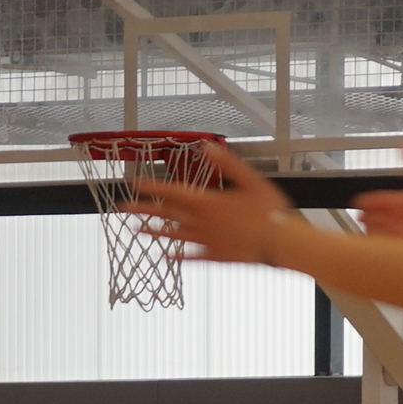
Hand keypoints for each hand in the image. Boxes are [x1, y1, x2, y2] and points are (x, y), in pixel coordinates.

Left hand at [129, 140, 294, 263]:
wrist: (281, 243)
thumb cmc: (269, 210)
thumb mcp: (251, 180)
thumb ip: (227, 163)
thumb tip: (207, 147)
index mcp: (208, 202)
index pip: (172, 192)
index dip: (152, 187)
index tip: (134, 184)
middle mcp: (202, 223)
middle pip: (167, 215)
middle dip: (143, 210)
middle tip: (121, 209)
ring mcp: (207, 242)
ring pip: (174, 236)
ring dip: (154, 233)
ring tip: (136, 231)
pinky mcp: (216, 257)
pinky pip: (191, 257)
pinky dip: (177, 257)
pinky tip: (165, 257)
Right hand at [350, 149, 402, 240]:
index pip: (381, 199)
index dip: (368, 199)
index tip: (358, 200)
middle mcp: (401, 217)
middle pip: (376, 214)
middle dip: (364, 213)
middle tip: (356, 214)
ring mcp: (400, 231)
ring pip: (376, 228)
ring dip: (367, 227)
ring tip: (358, 227)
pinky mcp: (400, 244)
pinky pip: (382, 242)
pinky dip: (373, 240)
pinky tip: (368, 238)